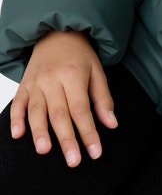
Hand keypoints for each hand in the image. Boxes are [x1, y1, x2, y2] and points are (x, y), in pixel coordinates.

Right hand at [10, 29, 117, 165]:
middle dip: (67, 140)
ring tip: (44, 151)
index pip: (82, 110)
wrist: (56, 33)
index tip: (95, 152)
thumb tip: (111, 124)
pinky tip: (17, 134)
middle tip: (73, 161)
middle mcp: (52, 80)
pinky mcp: (23, 85)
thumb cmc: (80, 55)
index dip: (89, 133)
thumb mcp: (97, 72)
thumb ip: (103, 99)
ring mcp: (35, 83)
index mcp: (74, 76)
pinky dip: (16, 119)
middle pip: (59, 114)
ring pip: (36, 111)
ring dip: (39, 132)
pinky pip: (17, 104)